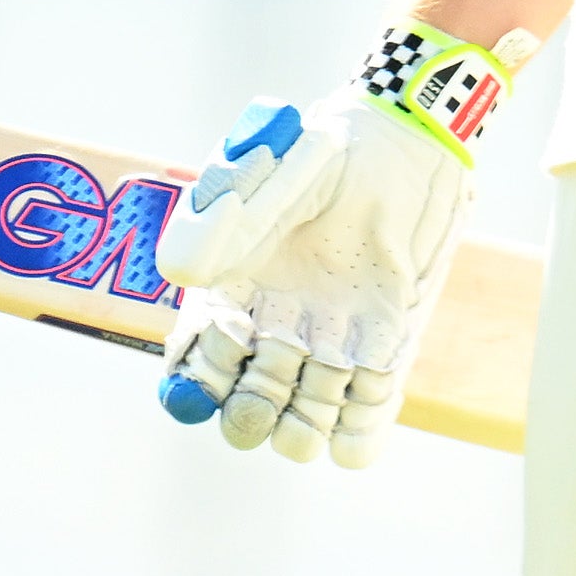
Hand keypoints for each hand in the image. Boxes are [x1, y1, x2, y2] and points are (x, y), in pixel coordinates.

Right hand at [154, 22, 533, 465]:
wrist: (397, 145)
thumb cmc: (317, 153)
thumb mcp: (259, 173)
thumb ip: (218, 219)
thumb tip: (179, 274)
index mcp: (231, 292)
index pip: (198, 363)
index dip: (193, 385)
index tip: (200, 382)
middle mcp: (274, 328)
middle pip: (247, 406)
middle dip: (248, 415)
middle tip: (262, 395)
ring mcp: (328, 342)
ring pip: (303, 421)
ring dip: (302, 429)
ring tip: (314, 406)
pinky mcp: (380, 346)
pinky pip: (365, 409)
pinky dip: (360, 430)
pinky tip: (357, 419)